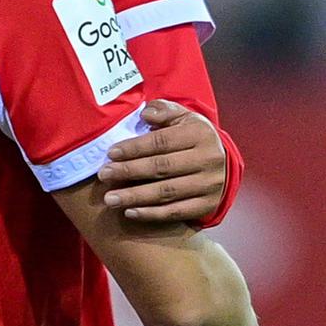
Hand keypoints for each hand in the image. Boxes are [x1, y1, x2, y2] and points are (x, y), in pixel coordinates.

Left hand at [97, 99, 225, 222]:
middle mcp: (208, 160)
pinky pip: (176, 213)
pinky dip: (151, 214)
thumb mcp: (182, 116)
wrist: (222, 162)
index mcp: (200, 134)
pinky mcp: (208, 205)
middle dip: (129, 172)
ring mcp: (210, 185)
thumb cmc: (191, 136)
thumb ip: (163, 111)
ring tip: (110, 199)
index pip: (161, 142)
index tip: (110, 153)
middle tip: (104, 175)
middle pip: (162, 168)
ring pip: (166, 193)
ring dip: (135, 197)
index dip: (134, 148)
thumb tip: (145, 114)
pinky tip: (130, 212)